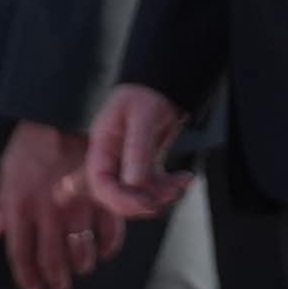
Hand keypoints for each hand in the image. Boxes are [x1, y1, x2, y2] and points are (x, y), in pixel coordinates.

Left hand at [0, 120, 124, 288]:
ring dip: (81, 266)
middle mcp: (47, 213)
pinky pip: (109, 233)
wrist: (62, 117)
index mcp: (19, 209)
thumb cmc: (31, 145)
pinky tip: (104, 251)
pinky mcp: (101, 198)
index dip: (27, 278)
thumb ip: (0, 208)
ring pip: (82, 252)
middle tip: (59, 287)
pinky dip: (108, 247)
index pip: (21, 256)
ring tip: (80, 269)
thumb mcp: (7, 174)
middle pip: (52, 260)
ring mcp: (76, 207)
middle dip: (56, 279)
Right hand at [87, 84, 194, 220]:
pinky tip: (185, 177)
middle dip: (142, 201)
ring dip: (161, 194)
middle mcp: (112, 158)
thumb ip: (137, 151)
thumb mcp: (142, 119)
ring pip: (140, 192)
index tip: (144, 203)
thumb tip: (133, 184)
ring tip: (181, 183)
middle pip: (118, 194)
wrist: (163, 85)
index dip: (120, 199)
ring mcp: (129, 162)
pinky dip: (171, 185)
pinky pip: (155, 184)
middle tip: (167, 196)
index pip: (101, 183)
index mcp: (102, 146)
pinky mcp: (146, 163)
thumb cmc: (147, 94)